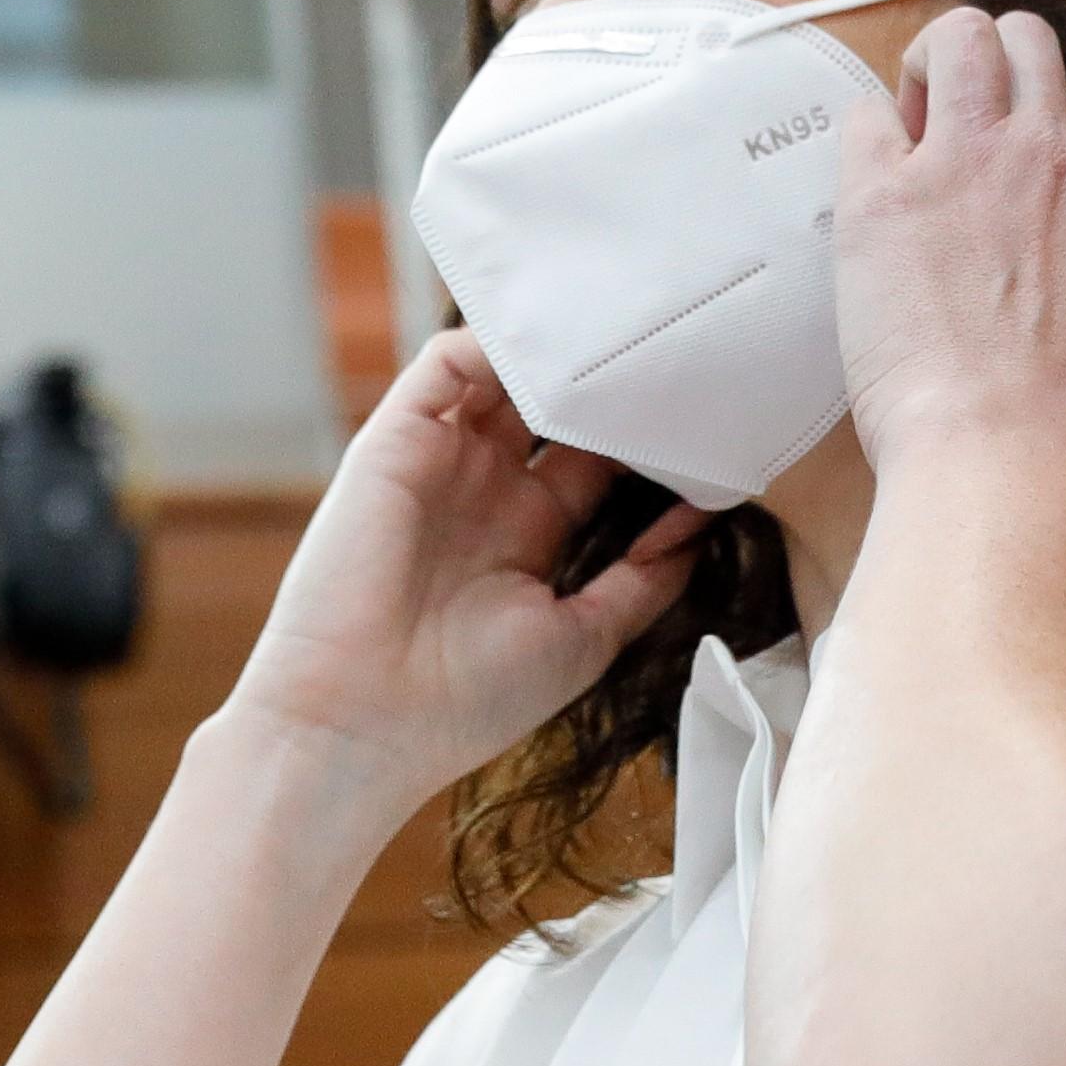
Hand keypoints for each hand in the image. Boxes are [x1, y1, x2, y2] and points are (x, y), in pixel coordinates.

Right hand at [222, 327, 704, 833]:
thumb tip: (703, 520)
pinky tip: (550, 352)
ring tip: (618, 342)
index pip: (598, 457)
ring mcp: (441, 460)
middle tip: (669, 361)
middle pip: (556, 406)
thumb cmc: (466, 700)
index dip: (644, 435)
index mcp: (529, 532)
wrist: (363, 723)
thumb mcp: (585, 636)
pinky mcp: (396, 440)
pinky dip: (494, 342)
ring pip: (504, 373)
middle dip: (607, 383)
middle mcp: (486, 487)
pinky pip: (445, 364)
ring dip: (558, 354)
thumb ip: (645, 578)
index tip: (702, 420)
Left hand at [834, 6, 1065, 493]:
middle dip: (992, 64)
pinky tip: (871, 188)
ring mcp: (967, 163)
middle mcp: (1049, 158)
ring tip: (915, 116)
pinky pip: (870, 114)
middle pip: (1027, 45)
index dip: (1037, 148)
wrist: (1004, 459)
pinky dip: (869, 137)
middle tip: (958, 119)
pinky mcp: (887, 193)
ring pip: (961, 38)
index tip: (1012, 190)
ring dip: (933, 63)